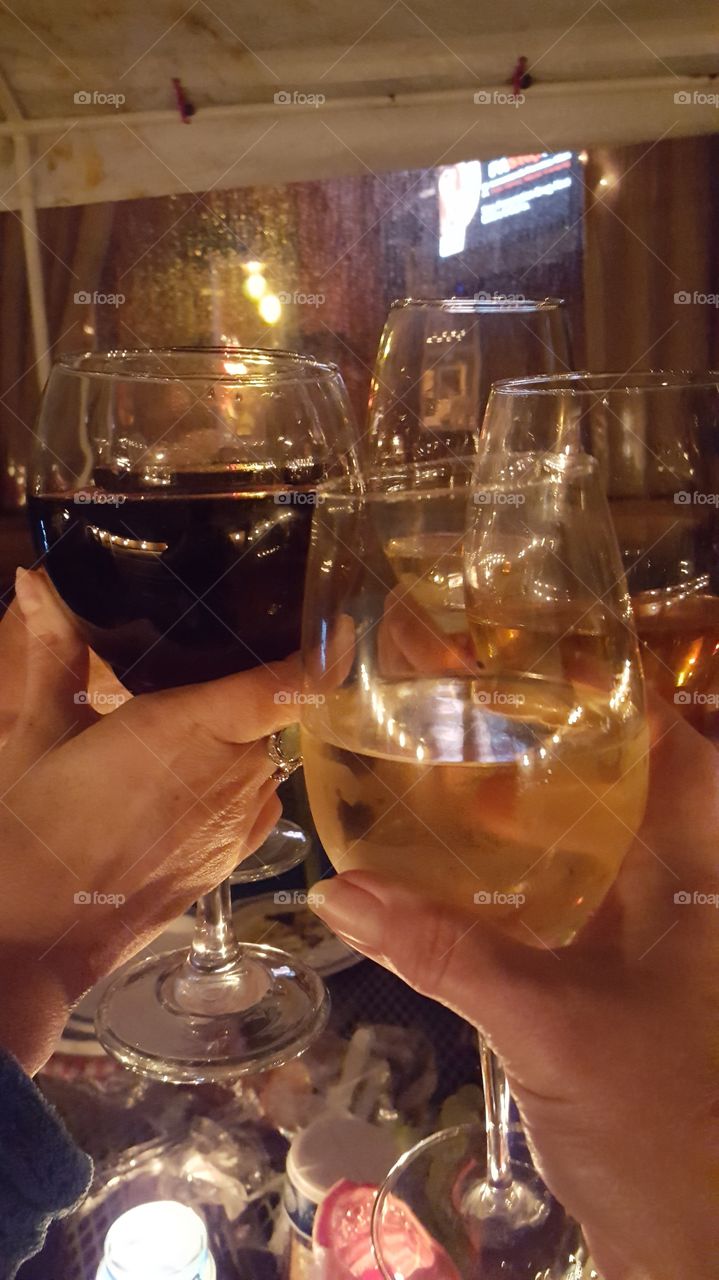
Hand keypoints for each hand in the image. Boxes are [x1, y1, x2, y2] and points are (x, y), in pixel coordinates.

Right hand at [0, 569, 299, 1073]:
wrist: (34, 939)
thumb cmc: (35, 829)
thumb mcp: (41, 731)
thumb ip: (56, 652)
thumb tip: (36, 582)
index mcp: (197, 724)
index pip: (291, 681)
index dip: (323, 652)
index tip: (339, 627)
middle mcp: (235, 770)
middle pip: (271, 715)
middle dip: (242, 697)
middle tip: (195, 683)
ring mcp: (240, 822)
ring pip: (261, 760)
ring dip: (234, 745)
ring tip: (176, 743)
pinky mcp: (233, 862)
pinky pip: (255, 805)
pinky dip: (233, 789)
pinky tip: (183, 793)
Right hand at [310, 699, 717, 1279]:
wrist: (687, 1239)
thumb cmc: (651, 1128)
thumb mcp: (545, 1024)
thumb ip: (445, 950)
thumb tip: (339, 889)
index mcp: (706, 884)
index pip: (688, 754)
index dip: (633, 695)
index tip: (556, 659)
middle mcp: (700, 895)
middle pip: (664, 781)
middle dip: (600, 734)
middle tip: (515, 699)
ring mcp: (679, 936)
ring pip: (635, 834)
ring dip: (577, 794)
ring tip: (496, 756)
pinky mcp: (649, 972)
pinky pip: (609, 888)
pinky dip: (560, 859)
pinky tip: (496, 858)